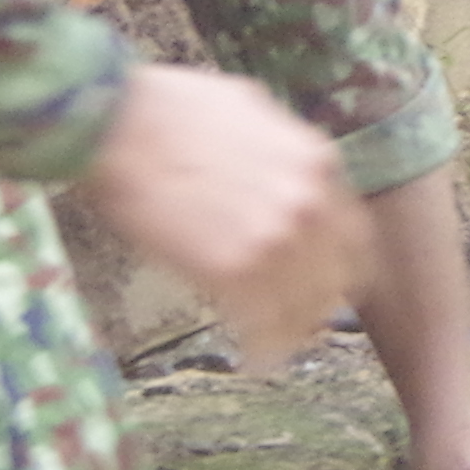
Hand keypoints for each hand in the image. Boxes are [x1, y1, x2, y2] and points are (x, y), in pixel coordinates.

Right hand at [79, 63, 369, 370]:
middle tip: (299, 323)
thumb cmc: (168, 108)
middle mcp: (309, 204)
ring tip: (274, 349)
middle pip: (336, 280)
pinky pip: (264, 326)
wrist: (117, 121)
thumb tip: (289, 172)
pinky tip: (254, 361)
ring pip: (305, 310)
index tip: (326, 285)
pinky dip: (263, 350)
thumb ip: (283, 151)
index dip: (339, 268)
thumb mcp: (253, 110)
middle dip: (317, 305)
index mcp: (317, 163)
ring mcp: (275, 240)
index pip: (352, 237)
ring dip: (291, 334)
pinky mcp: (232, 270)